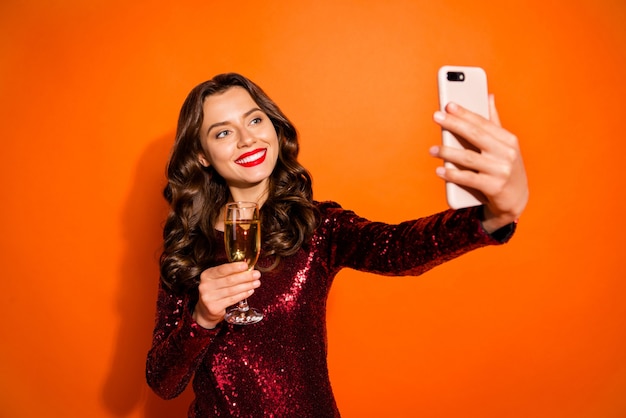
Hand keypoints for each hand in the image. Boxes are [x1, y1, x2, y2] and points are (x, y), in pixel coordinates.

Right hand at [192, 261, 260, 328]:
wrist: (205, 310)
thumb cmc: (216, 290)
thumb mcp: (218, 279)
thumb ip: (230, 273)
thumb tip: (248, 268)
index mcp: (207, 275)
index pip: (222, 269)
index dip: (235, 267)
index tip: (246, 265)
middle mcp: (205, 286)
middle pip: (229, 280)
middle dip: (245, 277)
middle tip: (257, 274)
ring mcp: (209, 297)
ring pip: (232, 290)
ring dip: (247, 286)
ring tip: (256, 283)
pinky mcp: (214, 307)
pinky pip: (232, 300)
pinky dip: (243, 295)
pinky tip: (250, 291)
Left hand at [430, 95, 528, 232]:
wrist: (516, 200)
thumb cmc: (505, 168)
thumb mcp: (505, 145)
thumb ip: (495, 122)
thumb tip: (488, 96)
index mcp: (509, 140)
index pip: (483, 122)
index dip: (465, 113)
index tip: (448, 105)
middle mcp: (507, 154)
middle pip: (475, 135)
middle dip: (454, 124)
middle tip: (436, 116)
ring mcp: (501, 171)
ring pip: (468, 158)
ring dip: (447, 153)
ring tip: (432, 150)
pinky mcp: (494, 188)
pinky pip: (468, 179)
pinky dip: (452, 174)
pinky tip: (440, 171)